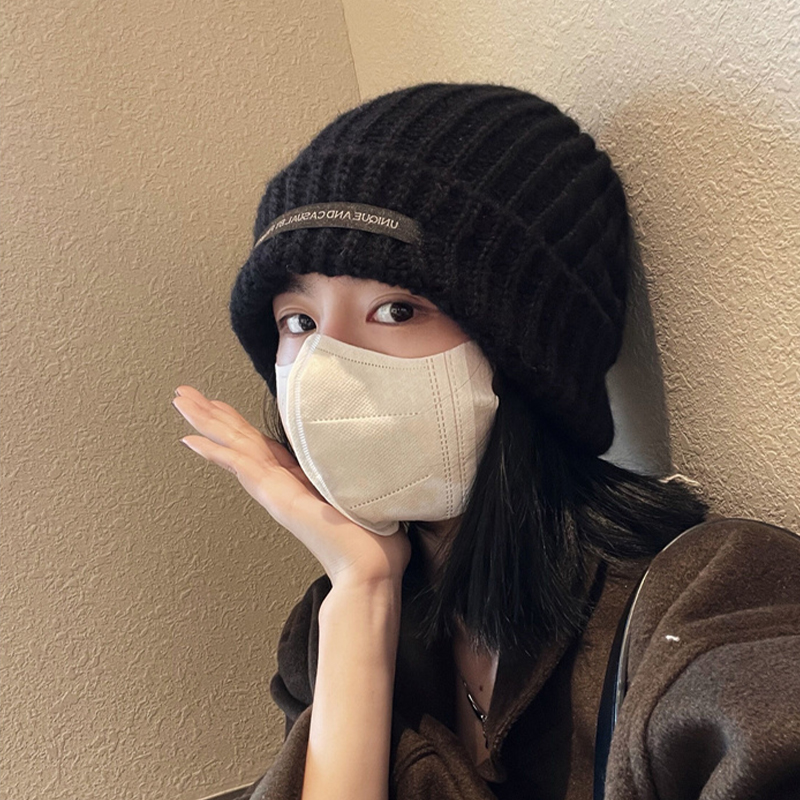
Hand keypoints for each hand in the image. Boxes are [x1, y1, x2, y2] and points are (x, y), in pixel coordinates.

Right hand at [172, 385, 409, 586]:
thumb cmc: (374, 541)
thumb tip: (371, 455)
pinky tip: (193, 440)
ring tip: (181, 401)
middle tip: (185, 393)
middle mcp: (281, 485)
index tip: (220, 405)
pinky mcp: (279, 498)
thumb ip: (355, 476)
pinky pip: (243, 467)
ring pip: (235, 448)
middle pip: (241, 440)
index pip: (262, 444)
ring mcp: (276, 492)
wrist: (370, 572)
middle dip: (213, 415)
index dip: (239, 423)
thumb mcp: (362, 493)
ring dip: (207, 423)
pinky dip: (217, 453)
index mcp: (299, 480)